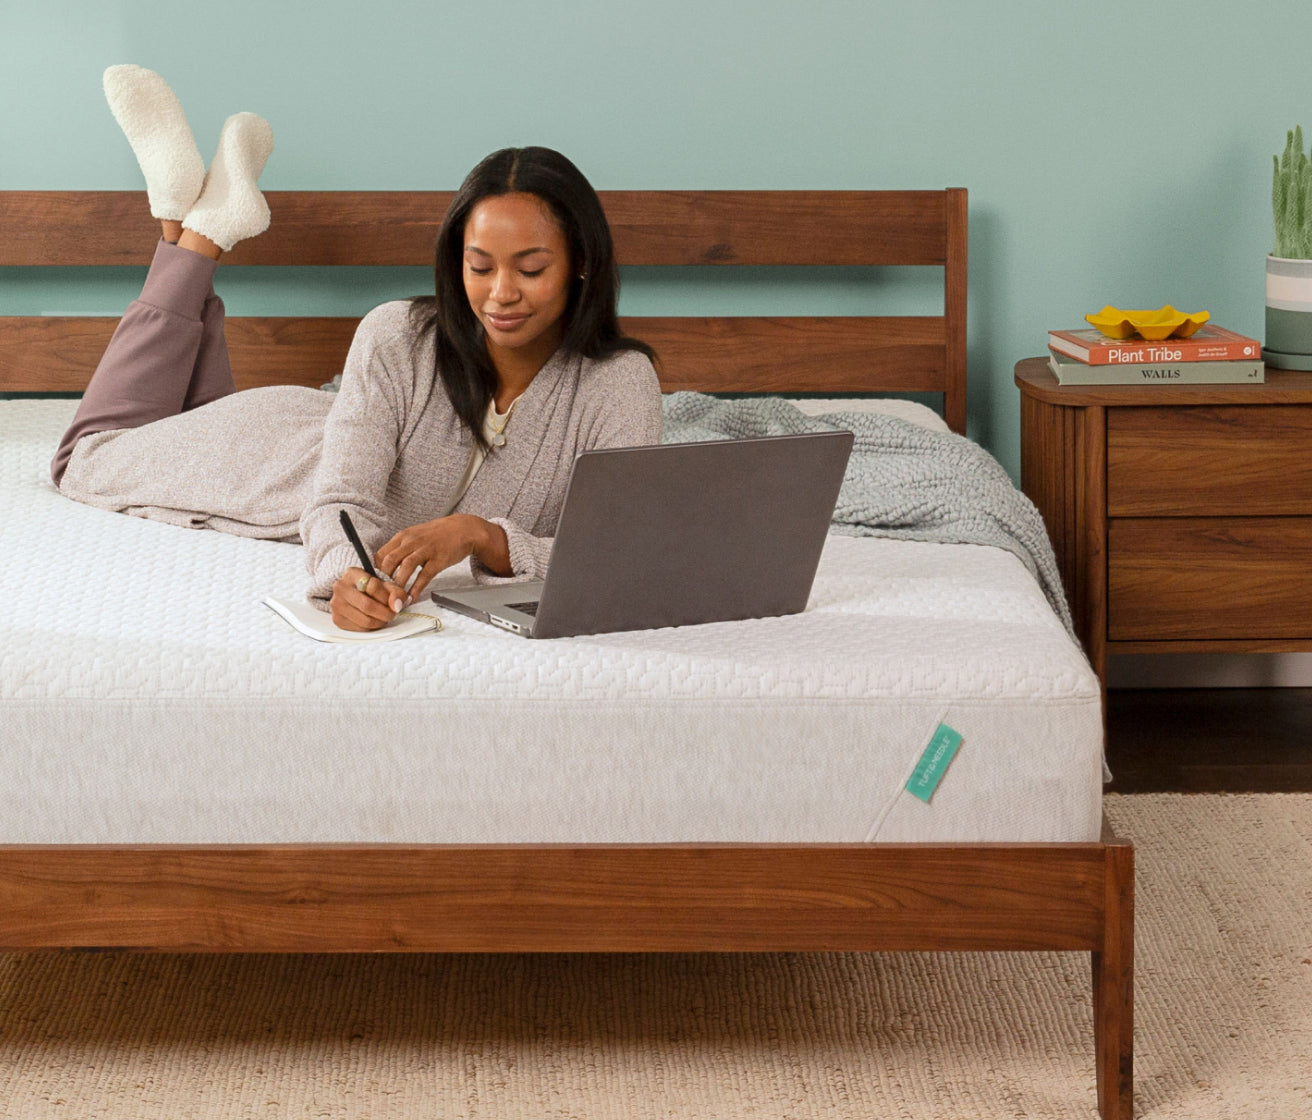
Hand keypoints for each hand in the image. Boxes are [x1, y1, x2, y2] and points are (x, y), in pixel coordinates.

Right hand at [330, 567, 409, 631]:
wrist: (354, 593)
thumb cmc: (371, 588)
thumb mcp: (385, 584)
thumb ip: (396, 592)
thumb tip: (397, 605)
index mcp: (352, 573)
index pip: (373, 586)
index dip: (388, 598)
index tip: (395, 603)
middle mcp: (340, 587)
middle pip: (367, 605)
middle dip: (385, 613)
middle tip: (392, 614)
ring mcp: (336, 604)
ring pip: (364, 620)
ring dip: (380, 622)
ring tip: (384, 618)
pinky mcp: (337, 619)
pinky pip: (359, 629)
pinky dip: (371, 628)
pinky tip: (374, 620)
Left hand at [375, 514, 510, 601]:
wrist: (463, 529)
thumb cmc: (437, 535)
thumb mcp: (414, 536)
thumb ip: (400, 549)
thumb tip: (385, 567)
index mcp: (403, 537)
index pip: (381, 554)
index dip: (375, 571)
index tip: (375, 584)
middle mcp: (411, 541)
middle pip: (390, 560)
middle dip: (383, 580)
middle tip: (381, 595)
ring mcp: (426, 550)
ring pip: (405, 567)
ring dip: (398, 585)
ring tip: (394, 599)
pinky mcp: (438, 559)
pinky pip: (424, 575)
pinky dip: (416, 588)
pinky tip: (411, 597)